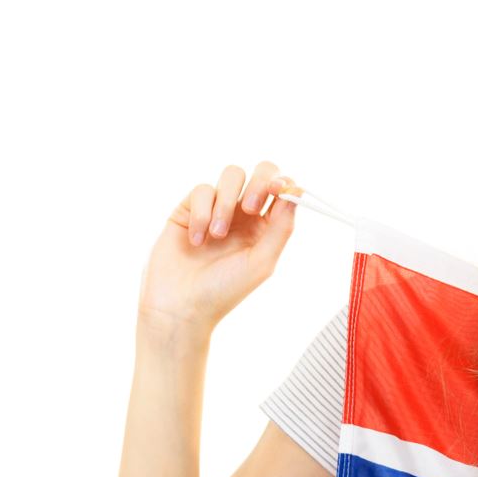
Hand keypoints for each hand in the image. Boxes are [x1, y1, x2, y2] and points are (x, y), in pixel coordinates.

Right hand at [139, 161, 299, 331]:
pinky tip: (196, 241)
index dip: (284, 183)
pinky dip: (202, 214)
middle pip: (261, 171)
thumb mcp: (262, 262)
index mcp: (266, 227)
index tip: (278, 190)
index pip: (282, 191)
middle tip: (250, 208)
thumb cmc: (223, 290)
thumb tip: (297, 193)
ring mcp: (217, 207)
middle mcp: (244, 214)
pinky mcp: (190, 207)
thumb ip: (281, 228)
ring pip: (232, 175)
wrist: (180, 305)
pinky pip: (203, 190)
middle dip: (259, 182)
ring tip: (217, 235)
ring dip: (227, 203)